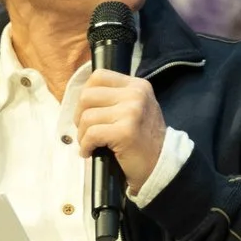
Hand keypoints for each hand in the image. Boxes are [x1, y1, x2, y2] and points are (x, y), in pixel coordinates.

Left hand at [75, 69, 168, 190]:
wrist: (161, 164)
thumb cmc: (143, 139)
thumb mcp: (136, 108)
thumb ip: (115, 97)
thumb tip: (83, 95)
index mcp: (137, 86)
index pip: (98, 76)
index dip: (86, 94)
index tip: (88, 111)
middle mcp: (136, 94)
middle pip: (87, 96)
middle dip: (80, 116)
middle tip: (87, 131)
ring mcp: (131, 112)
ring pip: (87, 117)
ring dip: (82, 135)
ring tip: (90, 144)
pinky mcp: (125, 132)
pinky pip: (91, 134)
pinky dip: (85, 146)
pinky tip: (89, 152)